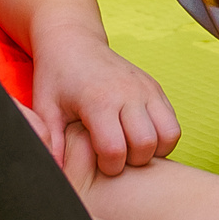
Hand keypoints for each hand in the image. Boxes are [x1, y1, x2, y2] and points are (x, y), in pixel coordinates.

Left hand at [30, 22, 182, 174]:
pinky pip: (173, 123)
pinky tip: (139, 136)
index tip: (99, 163)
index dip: (109, 167)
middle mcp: (128, 92)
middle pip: (147, 145)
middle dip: (133, 162)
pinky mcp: (156, 88)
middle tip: (116, 157)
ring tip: (132, 149)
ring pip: (169, 135)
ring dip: (154, 150)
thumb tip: (57, 177)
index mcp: (99, 100)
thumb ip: (52, 144)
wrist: (74, 42)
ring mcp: (146, 88)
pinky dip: (161, 137)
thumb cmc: (57, 78)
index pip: (116, 150)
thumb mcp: (45, 109)